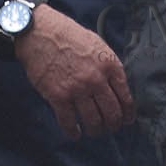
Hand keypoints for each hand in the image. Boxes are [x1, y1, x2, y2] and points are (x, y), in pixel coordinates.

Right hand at [15, 5, 134, 138]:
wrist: (38, 31)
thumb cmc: (66, 35)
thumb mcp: (96, 44)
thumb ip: (108, 65)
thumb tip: (116, 86)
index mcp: (108, 65)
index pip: (125, 97)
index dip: (127, 113)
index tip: (126, 119)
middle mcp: (95, 79)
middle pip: (112, 113)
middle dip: (113, 124)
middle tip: (110, 127)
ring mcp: (77, 89)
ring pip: (93, 121)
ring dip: (95, 130)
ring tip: (93, 131)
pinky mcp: (57, 96)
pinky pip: (68, 122)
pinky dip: (73, 132)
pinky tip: (74, 133)